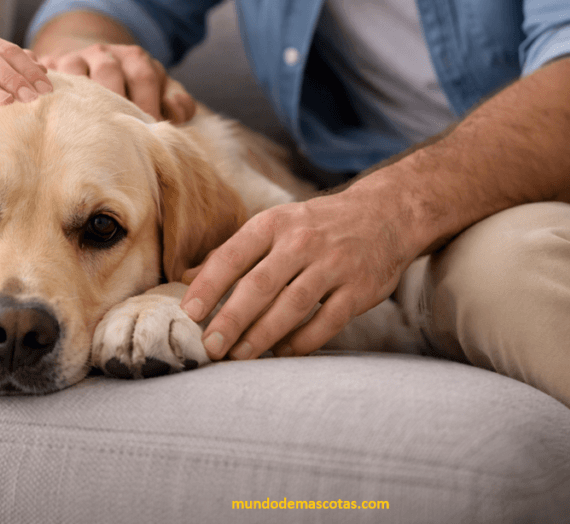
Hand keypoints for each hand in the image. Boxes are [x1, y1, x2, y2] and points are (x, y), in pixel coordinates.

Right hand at [40, 42, 195, 123]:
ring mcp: (74, 57)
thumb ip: (177, 103)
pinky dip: (48, 88)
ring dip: (80, 97)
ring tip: (85, 127)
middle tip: (118, 135)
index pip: (144, 77)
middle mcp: (104, 53)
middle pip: (109, 71)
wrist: (90, 61)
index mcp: (135, 59)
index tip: (147, 133)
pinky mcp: (49, 67)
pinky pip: (45, 72)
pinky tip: (51, 107)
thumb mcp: (159, 89)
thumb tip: (177, 118)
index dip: (146, 105)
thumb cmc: (131, 87)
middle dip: (114, 102)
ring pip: (74, 70)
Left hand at [178, 185, 420, 359]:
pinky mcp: (359, 288)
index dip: (208, 285)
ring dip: (264, 335)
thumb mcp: (272, 227)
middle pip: (260, 285)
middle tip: (211, 346)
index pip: (232, 255)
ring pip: (293, 305)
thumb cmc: (314, 226)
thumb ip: (231, 254)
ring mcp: (333, 265)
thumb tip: (184, 279)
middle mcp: (302, 241)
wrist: (384, 215)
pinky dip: (304, 341)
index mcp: (273, 224)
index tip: (189, 314)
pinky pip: (328, 320)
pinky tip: (283, 353)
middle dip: (232, 319)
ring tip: (240, 356)